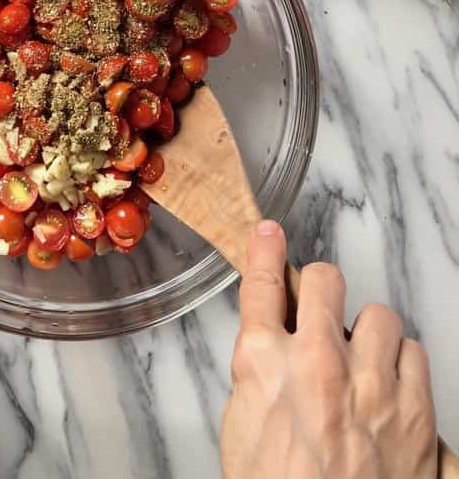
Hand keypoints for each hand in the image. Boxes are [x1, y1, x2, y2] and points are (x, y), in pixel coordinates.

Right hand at [221, 220, 436, 477]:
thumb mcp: (242, 424)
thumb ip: (258, 370)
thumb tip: (272, 338)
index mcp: (263, 364)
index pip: (262, 284)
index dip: (265, 250)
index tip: (270, 233)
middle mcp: (318, 363)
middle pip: (324, 279)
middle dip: (320, 290)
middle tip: (318, 310)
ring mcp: (371, 385)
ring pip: (379, 315)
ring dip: (367, 335)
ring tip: (359, 364)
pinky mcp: (414, 412)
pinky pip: (415, 353)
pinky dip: (401, 366)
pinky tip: (388, 389)